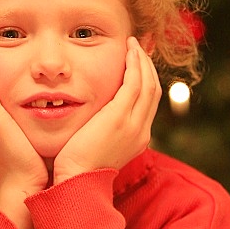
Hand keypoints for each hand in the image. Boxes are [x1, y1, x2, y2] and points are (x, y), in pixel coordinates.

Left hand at [52, 37, 160, 183]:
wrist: (75, 184)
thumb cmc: (76, 170)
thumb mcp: (96, 147)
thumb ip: (100, 131)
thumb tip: (92, 119)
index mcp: (137, 139)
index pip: (148, 103)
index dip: (146, 80)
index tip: (138, 63)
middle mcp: (141, 131)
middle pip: (154, 90)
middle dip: (148, 66)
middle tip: (139, 47)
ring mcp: (133, 124)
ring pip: (148, 84)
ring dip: (142, 60)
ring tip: (133, 44)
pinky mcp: (120, 117)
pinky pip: (134, 83)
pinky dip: (134, 64)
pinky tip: (128, 51)